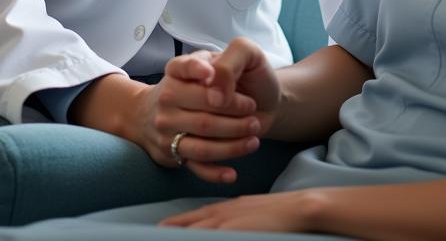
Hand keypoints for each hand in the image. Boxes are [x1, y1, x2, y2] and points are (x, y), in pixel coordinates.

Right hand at [133, 47, 264, 182]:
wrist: (193, 100)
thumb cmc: (219, 76)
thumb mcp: (223, 55)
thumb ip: (225, 62)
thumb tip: (216, 87)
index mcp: (177, 71)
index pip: (183, 68)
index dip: (198, 71)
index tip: (213, 74)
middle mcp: (167, 100)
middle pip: (202, 116)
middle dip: (233, 117)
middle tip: (253, 112)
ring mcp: (169, 130)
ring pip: (201, 146)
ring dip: (231, 146)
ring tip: (254, 138)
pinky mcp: (175, 154)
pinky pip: (195, 167)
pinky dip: (215, 173)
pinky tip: (232, 173)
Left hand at [159, 189, 330, 232]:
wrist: (297, 207)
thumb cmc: (276, 211)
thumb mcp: (246, 211)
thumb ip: (229, 217)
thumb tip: (217, 226)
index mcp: (220, 210)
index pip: (186, 220)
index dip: (169, 227)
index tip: (156, 231)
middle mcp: (218, 215)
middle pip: (183, 227)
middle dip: (165, 234)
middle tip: (148, 236)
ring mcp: (225, 224)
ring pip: (192, 232)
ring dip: (177, 237)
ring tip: (159, 238)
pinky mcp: (234, 232)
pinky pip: (209, 237)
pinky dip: (197, 237)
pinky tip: (185, 239)